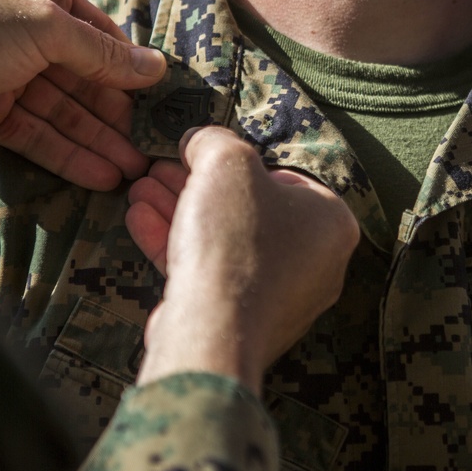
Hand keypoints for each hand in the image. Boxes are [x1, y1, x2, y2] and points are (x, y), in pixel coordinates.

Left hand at [0, 0, 166, 189]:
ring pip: (64, 112)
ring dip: (99, 141)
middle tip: (152, 147)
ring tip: (134, 172)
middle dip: (118, 113)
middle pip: (84, 77)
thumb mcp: (43, 25)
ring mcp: (6, 75)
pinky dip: (68, 155)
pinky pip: (38, 135)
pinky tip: (100, 175)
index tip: (162, 98)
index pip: (97, 32)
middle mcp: (24, 33)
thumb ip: (101, 52)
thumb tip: (156, 67)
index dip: (129, 65)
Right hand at [126, 127, 360, 393]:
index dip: (239, 161)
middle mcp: (318, 263)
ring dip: (179, 210)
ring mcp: (282, 296)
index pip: (287, 177)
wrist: (214, 331)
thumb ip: (214, 141)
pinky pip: (212, 272)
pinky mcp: (244, 320)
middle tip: (162, 168)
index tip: (201, 154)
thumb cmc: (235, 239)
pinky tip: (138, 218)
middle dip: (198, 184)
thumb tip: (201, 139)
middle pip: (249, 209)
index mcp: (333, 222)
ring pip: (225, 240)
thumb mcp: (226, 163)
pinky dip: (177, 245)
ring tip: (140, 187)